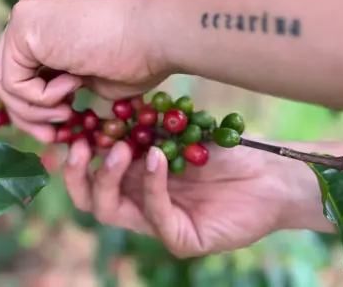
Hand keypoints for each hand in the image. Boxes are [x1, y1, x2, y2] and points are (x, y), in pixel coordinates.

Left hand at [0, 0, 170, 141]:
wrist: (158, 33)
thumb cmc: (138, 56)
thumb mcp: (90, 77)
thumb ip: (62, 84)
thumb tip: (50, 106)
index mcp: (46, 22)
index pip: (19, 70)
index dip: (32, 106)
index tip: (56, 130)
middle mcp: (30, 14)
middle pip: (4, 76)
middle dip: (26, 115)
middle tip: (51, 137)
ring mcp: (23, 17)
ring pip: (3, 83)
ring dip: (35, 111)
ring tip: (68, 111)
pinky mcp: (23, 27)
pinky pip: (13, 83)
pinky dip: (42, 98)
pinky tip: (74, 84)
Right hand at [63, 138, 328, 257]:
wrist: (270, 174)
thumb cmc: (224, 151)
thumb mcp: (177, 132)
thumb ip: (145, 126)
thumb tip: (110, 104)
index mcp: (133, 178)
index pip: (90, 174)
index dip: (76, 156)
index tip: (72, 128)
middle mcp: (138, 201)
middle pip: (89, 198)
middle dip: (77, 172)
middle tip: (82, 144)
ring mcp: (157, 222)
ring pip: (110, 211)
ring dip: (108, 177)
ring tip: (119, 148)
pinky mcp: (180, 238)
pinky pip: (155, 215)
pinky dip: (152, 184)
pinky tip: (156, 156)